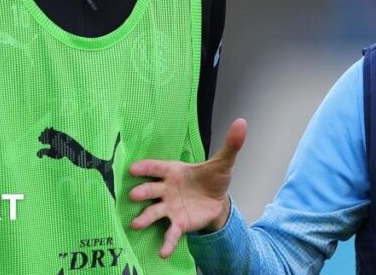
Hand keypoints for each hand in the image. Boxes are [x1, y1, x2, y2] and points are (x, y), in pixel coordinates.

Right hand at [129, 118, 247, 257]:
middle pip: (151, 190)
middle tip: (133, 195)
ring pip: (154, 212)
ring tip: (136, 224)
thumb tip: (242, 123)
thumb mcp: (223, 162)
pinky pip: (171, 233)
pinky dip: (167, 243)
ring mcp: (170, 207)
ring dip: (145, 217)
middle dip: (142, 192)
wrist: (217, 200)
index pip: (158, 168)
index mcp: (174, 171)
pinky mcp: (178, 223)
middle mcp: (167, 189)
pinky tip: (163, 253)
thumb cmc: (212, 178)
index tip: (133, 168)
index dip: (146, 167)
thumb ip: (231, 144)